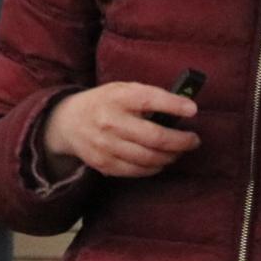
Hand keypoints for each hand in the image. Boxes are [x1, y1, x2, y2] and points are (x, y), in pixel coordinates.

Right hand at [44, 79, 199, 178]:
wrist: (67, 121)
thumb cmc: (106, 103)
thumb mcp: (124, 89)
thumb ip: (150, 96)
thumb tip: (185, 108)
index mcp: (118, 98)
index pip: (150, 100)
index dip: (174, 105)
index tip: (192, 110)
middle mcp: (110, 122)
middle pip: (154, 137)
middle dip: (181, 141)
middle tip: (193, 141)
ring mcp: (105, 145)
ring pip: (148, 158)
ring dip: (170, 157)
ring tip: (178, 151)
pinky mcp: (102, 163)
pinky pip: (136, 171)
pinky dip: (154, 168)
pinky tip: (160, 161)